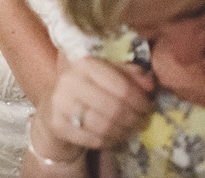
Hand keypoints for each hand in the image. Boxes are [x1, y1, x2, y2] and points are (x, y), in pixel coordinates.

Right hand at [34, 56, 153, 157]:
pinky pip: (94, 139)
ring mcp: (61, 103)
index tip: (147, 106)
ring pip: (105, 125)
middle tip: (142, 122)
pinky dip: (109, 140)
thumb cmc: (88, 89)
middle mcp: (70, 80)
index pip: (121, 86)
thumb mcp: (108, 75)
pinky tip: (113, 136)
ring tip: (130, 129)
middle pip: (115, 107)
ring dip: (123, 131)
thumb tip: (150, 83)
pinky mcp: (58, 124)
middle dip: (134, 118)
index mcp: (85, 64)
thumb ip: (130, 75)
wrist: (55, 108)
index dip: (140, 99)